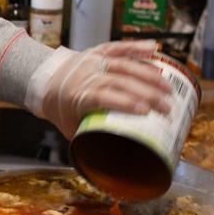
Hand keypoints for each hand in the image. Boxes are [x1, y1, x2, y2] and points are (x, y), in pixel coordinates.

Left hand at [34, 40, 173, 137]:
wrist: (45, 81)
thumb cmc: (62, 110)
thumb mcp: (72, 129)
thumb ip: (90, 142)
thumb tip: (114, 166)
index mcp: (79, 96)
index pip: (103, 97)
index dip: (124, 102)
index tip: (145, 111)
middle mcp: (87, 75)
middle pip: (120, 81)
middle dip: (146, 93)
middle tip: (167, 107)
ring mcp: (94, 61)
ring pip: (124, 64)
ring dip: (149, 74)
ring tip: (169, 88)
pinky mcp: (99, 51)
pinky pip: (119, 48)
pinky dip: (137, 48)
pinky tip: (155, 49)